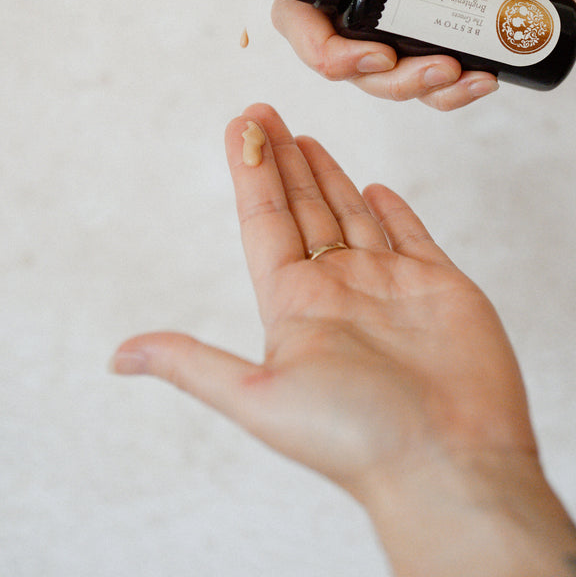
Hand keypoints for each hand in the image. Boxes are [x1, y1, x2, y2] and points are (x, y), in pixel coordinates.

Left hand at [112, 104, 575, 576]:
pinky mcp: (439, 286)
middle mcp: (340, 290)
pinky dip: (391, 209)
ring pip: (352, 215)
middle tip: (265, 113)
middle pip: (305, 209)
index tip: (240, 124)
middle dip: (284, 161)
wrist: (453, 463)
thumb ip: (194, 364)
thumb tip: (120, 356)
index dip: (251, 172)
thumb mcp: (260, 396)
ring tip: (306, 139)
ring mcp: (391, 286)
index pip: (266, 222)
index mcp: (296, 306)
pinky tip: (372, 187)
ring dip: (329, 176)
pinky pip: (409, 234)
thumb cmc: (358, 439)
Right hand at [217, 0, 575, 108]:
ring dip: (396, 81)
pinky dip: (432, 90)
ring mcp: (385, 4)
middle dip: (329, 53)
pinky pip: (400, 78)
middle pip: (300, 13)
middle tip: (380, 62)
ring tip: (452, 71)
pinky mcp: (415, 37)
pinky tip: (475, 80)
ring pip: (352, 59)